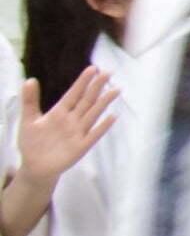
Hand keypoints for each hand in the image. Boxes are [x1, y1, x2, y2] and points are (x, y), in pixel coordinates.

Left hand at [13, 70, 115, 185]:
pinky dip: (102, 127)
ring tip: (115, 90)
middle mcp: (72, 120)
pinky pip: (94, 135)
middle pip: (87, 100)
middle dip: (96, 87)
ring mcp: (78, 133)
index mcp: (59, 112)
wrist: (35, 166)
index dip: (82, 82)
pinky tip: (112, 117)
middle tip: (108, 72)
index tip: (92, 68)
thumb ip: (30, 101)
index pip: (73, 94)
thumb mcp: (28, 120)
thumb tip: (29, 80)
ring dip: (104, 102)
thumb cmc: (32, 142)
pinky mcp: (81, 147)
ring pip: (93, 114)